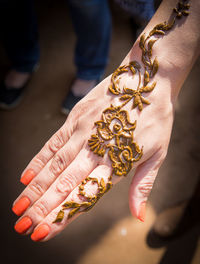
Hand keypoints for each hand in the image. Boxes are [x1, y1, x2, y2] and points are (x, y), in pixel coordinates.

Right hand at [12, 63, 173, 240]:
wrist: (147, 81)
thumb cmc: (155, 119)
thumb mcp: (157, 154)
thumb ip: (143, 185)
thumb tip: (138, 216)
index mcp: (118, 162)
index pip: (86, 195)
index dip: (64, 215)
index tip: (44, 231)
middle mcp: (97, 150)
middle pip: (66, 184)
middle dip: (43, 208)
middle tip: (23, 226)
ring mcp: (84, 133)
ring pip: (55, 166)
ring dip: (35, 189)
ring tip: (19, 207)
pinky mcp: (76, 118)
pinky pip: (53, 143)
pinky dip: (38, 161)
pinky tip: (25, 177)